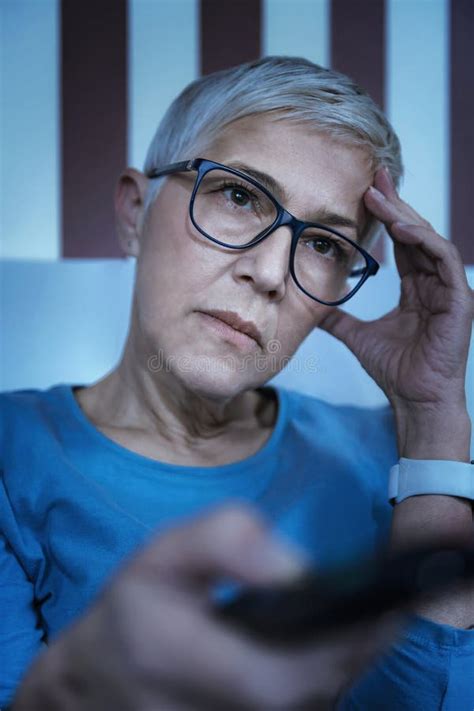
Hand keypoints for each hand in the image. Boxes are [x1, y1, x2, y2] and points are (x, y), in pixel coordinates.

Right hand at [12, 505, 401, 710]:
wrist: (104, 674)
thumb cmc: (136, 608)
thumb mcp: (162, 554)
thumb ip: (223, 542)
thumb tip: (294, 566)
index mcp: (191, 665)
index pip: (291, 673)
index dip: (346, 641)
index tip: (381, 604)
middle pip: (319, 688)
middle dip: (358, 644)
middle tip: (380, 601)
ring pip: (319, 698)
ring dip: (348, 658)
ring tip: (360, 614)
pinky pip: (308, 701)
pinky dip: (330, 671)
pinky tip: (333, 640)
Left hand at [319, 167, 473, 409]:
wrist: (413, 399)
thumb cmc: (395, 370)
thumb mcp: (357, 336)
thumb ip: (339, 319)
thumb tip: (314, 310)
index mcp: (416, 287)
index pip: (402, 242)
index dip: (386, 216)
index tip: (365, 191)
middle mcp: (434, 282)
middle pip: (415, 233)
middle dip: (395, 204)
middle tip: (374, 177)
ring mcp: (448, 289)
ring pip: (429, 239)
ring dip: (405, 216)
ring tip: (380, 197)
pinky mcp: (458, 298)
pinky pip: (444, 258)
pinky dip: (423, 240)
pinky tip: (401, 227)